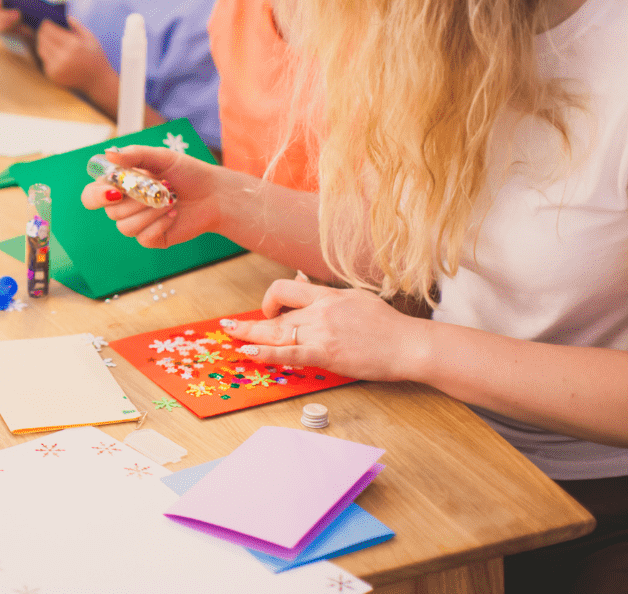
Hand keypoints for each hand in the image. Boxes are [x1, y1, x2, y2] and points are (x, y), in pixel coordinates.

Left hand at [36, 17, 110, 92]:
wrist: (97, 80)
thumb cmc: (95, 57)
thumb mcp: (91, 38)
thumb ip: (78, 26)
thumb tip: (67, 17)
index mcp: (73, 44)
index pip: (51, 30)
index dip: (46, 24)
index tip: (46, 21)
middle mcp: (63, 56)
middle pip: (43, 38)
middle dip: (42, 32)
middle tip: (44, 28)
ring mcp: (56, 66)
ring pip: (41, 49)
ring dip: (42, 42)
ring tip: (46, 38)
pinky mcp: (52, 74)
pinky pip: (44, 60)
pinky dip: (45, 53)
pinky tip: (51, 50)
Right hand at [80, 145, 223, 247]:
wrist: (215, 194)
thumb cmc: (188, 173)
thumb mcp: (162, 157)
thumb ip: (134, 154)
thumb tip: (108, 153)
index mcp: (121, 185)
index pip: (92, 196)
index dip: (97, 196)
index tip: (115, 190)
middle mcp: (125, 206)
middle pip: (111, 212)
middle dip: (137, 200)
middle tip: (160, 187)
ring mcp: (138, 224)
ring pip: (125, 227)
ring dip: (150, 212)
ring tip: (171, 200)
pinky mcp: (152, 238)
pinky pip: (143, 238)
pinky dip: (160, 224)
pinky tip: (173, 214)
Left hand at [224, 280, 430, 381]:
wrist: (409, 345)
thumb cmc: (387, 326)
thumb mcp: (355, 299)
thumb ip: (327, 295)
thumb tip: (300, 282)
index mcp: (328, 296)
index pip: (286, 289)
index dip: (271, 298)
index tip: (268, 310)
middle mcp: (320, 311)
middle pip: (276, 313)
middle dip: (250, 321)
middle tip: (228, 326)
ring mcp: (322, 332)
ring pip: (278, 332)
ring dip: (250, 334)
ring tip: (231, 336)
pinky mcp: (326, 354)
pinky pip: (290, 353)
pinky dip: (267, 353)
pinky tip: (250, 351)